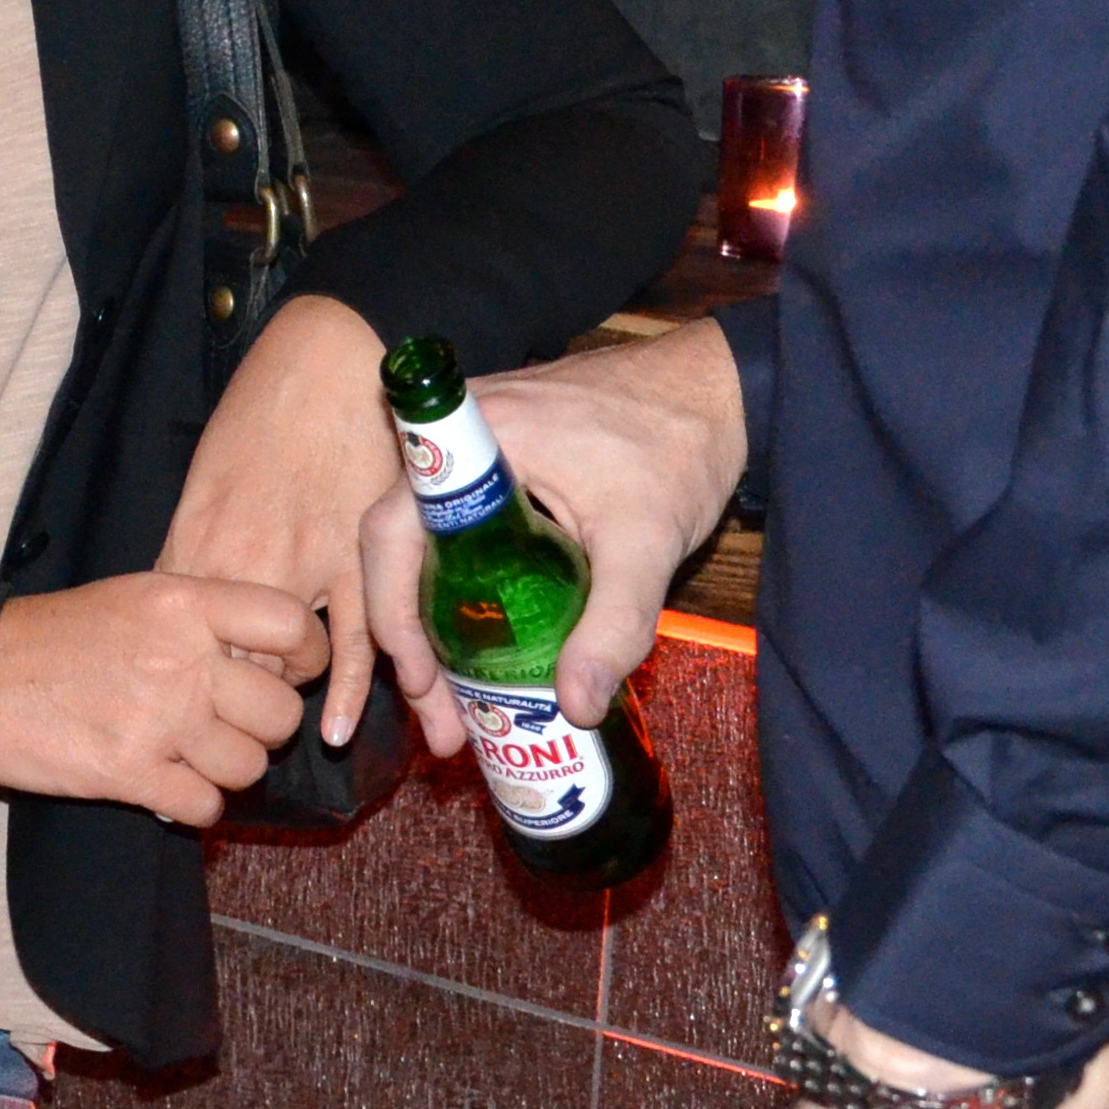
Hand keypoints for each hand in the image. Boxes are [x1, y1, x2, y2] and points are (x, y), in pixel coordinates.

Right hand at [0, 573, 323, 825]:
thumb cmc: (50, 637)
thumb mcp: (132, 597)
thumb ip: (199, 617)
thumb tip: (266, 650)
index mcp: (182, 602)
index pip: (289, 623)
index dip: (306, 654)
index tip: (292, 670)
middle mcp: (180, 658)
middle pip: (279, 710)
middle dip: (264, 728)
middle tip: (229, 725)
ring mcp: (158, 719)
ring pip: (249, 766)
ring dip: (226, 770)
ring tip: (190, 755)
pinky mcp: (130, 774)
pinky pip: (204, 806)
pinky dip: (193, 804)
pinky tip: (166, 785)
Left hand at [158, 295, 398, 747]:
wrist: (329, 358)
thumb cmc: (262, 410)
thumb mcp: (204, 476)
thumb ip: (195, 541)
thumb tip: (183, 596)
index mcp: (198, 539)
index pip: (174, 638)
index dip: (171, 680)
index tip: (170, 708)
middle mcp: (248, 564)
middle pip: (224, 664)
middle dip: (223, 698)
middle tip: (226, 719)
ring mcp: (309, 566)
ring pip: (287, 663)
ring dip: (281, 697)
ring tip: (274, 722)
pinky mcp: (364, 561)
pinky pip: (357, 643)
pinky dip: (350, 691)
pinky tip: (341, 731)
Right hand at [354, 317, 745, 756]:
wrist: (717, 389)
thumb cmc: (677, 450)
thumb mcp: (646, 544)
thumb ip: (614, 625)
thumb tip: (575, 708)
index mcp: (474, 438)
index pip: (391, 532)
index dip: (391, 614)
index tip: (421, 682)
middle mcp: (456, 434)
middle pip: (399, 546)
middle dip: (411, 640)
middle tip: (439, 718)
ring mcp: (472, 444)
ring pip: (424, 542)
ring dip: (433, 621)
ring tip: (458, 701)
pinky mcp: (499, 459)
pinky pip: (455, 529)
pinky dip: (460, 590)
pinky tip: (485, 644)